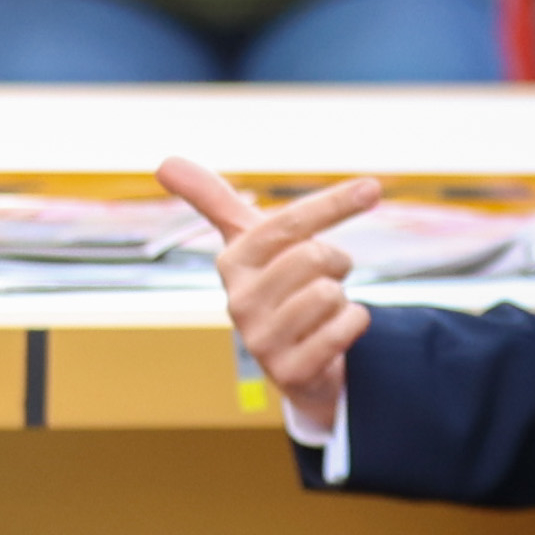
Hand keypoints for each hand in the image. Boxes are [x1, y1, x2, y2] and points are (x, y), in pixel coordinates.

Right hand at [159, 158, 381, 432]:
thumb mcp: (250, 242)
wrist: (298, 362)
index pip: (289, 223)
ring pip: (330, 293)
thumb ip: (213, 199)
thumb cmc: (278, 287)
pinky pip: (346, 327)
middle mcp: (239, 302)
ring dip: (342, 297)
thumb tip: (162, 162)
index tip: (372, 188)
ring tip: (323, 310)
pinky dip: (354, 323)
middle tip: (325, 277)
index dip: (333, 203)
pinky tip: (334, 333)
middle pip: (315, 256)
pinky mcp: (289, 372)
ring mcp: (261, 341)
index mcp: (233, 262)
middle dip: (336, 263)